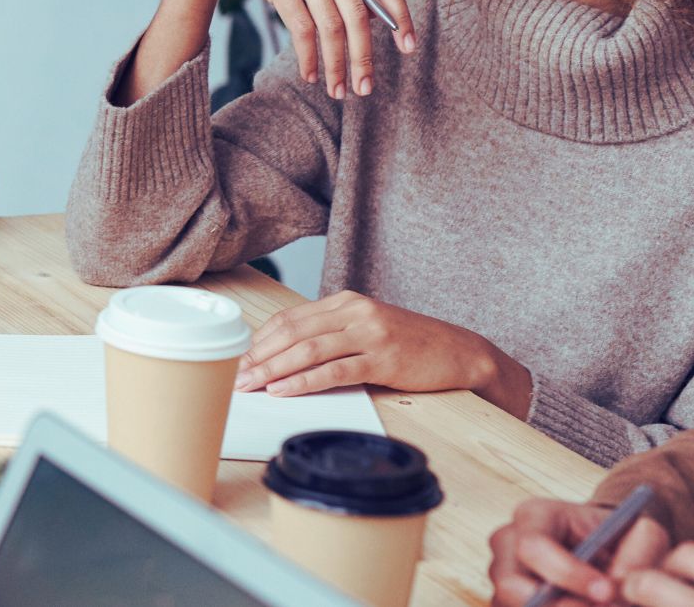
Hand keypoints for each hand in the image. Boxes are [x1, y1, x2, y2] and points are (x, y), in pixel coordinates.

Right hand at [174, 0, 416, 98]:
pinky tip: (310, 74)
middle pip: (357, 14)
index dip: (402, 17)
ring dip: (335, 65)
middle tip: (365, 88)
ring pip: (330, 26)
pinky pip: (301, 28)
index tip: (409, 47)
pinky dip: (308, 56)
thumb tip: (375, 19)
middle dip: (363, 56)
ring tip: (337, 90)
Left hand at [233, 290, 532, 415]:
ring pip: (308, 349)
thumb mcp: (366, 329)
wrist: (460, 352)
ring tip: (250, 386)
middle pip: (293, 332)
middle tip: (233, 376)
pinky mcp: (383, 358)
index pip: (290, 318)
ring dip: (273, 369)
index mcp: (345, 301)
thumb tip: (285, 357)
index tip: (237, 359)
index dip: (260, 340)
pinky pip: (334, 370)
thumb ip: (331, 335)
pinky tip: (283, 390)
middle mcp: (354, 312)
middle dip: (258, 356)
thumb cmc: (410, 345)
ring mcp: (369, 333)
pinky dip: (304, 381)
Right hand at [490, 498, 673, 605]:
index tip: (607, 591)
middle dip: (559, 606)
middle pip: (510, 586)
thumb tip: (620, 584)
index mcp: (532, 516)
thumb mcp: (640, 533)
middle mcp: (507, 545)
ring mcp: (502, 577)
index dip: (567, 573)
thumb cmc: (617, 536)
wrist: (604, 549)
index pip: (533, 546)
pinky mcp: (507, 602)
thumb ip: (641, 551)